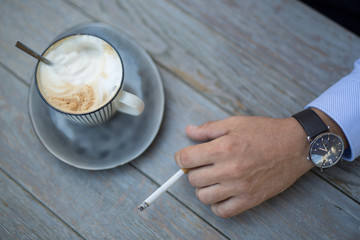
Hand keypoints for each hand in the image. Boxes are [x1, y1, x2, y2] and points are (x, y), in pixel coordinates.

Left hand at [175, 116, 313, 217]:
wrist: (295, 145)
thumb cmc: (266, 132)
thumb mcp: (235, 123)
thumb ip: (209, 129)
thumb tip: (189, 131)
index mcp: (223, 148)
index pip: (186, 160)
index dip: (181, 158)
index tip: (185, 158)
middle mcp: (229, 169)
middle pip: (193, 179)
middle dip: (194, 171)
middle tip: (204, 165)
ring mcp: (240, 187)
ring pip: (204, 197)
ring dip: (204, 188)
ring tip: (213, 179)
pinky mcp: (250, 199)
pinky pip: (222, 211)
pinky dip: (217, 204)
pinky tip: (222, 193)